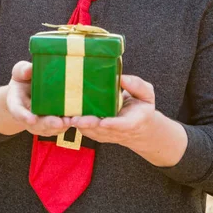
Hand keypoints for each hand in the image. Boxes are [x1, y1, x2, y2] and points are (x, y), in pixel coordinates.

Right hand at [0, 61, 70, 136]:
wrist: (27, 92)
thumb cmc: (23, 80)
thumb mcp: (20, 72)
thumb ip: (22, 70)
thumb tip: (29, 69)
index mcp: (16, 103)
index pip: (18, 111)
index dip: (24, 116)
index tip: (31, 119)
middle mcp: (27, 117)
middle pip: (36, 124)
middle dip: (48, 124)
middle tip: (59, 123)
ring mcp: (38, 122)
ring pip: (48, 129)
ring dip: (59, 127)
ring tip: (70, 121)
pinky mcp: (50, 123)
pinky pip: (57, 127)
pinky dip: (66, 125)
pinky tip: (75, 120)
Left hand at [70, 74, 187, 165]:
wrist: (140, 129)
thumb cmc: (142, 107)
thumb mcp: (147, 94)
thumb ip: (137, 86)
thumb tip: (121, 78)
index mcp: (133, 122)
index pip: (123, 125)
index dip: (113, 124)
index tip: (104, 121)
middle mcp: (117, 131)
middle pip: (101, 130)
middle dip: (88, 124)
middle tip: (76, 119)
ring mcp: (106, 134)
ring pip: (91, 131)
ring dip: (79, 125)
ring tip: (66, 115)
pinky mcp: (97, 134)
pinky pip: (85, 130)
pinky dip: (76, 124)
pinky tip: (65, 115)